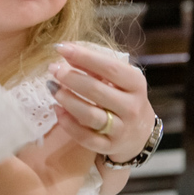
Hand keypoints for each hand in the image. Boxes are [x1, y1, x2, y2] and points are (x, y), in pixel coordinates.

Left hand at [49, 42, 154, 162]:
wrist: (140, 134)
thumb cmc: (124, 98)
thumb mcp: (119, 80)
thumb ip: (96, 66)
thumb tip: (67, 52)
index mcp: (136, 84)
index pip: (109, 67)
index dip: (84, 56)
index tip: (61, 48)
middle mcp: (131, 107)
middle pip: (96, 91)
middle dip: (70, 78)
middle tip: (53, 69)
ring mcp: (121, 129)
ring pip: (90, 115)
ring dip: (67, 100)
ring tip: (53, 88)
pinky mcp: (109, 146)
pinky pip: (85, 137)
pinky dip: (68, 124)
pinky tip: (58, 110)